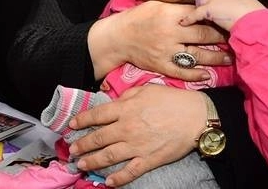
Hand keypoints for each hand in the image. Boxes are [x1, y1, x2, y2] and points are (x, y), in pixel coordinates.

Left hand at [68, 85, 206, 185]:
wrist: (196, 117)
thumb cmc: (173, 100)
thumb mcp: (146, 89)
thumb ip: (127, 95)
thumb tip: (114, 101)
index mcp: (126, 108)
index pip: (97, 115)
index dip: (81, 120)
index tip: (71, 125)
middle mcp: (127, 128)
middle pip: (98, 138)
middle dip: (82, 145)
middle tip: (72, 150)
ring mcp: (137, 146)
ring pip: (108, 156)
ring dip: (92, 161)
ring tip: (81, 164)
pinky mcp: (149, 159)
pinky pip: (130, 171)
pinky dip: (118, 179)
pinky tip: (108, 182)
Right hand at [89, 0, 230, 82]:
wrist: (118, 38)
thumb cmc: (138, 18)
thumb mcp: (156, 5)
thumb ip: (178, 8)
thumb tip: (200, 7)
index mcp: (170, 14)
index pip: (198, 15)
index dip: (214, 17)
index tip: (226, 18)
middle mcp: (171, 32)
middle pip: (202, 35)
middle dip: (221, 36)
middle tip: (234, 37)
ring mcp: (167, 51)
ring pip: (197, 55)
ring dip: (215, 57)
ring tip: (228, 58)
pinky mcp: (162, 65)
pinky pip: (183, 72)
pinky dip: (196, 75)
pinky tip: (207, 75)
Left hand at [180, 0, 264, 31]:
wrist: (257, 23)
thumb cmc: (257, 19)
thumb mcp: (249, 9)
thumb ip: (240, 8)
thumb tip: (237, 15)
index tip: (210, 3)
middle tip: (199, 9)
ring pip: (199, 0)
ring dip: (197, 8)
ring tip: (193, 16)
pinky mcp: (209, 9)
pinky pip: (195, 13)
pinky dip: (188, 18)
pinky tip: (184, 23)